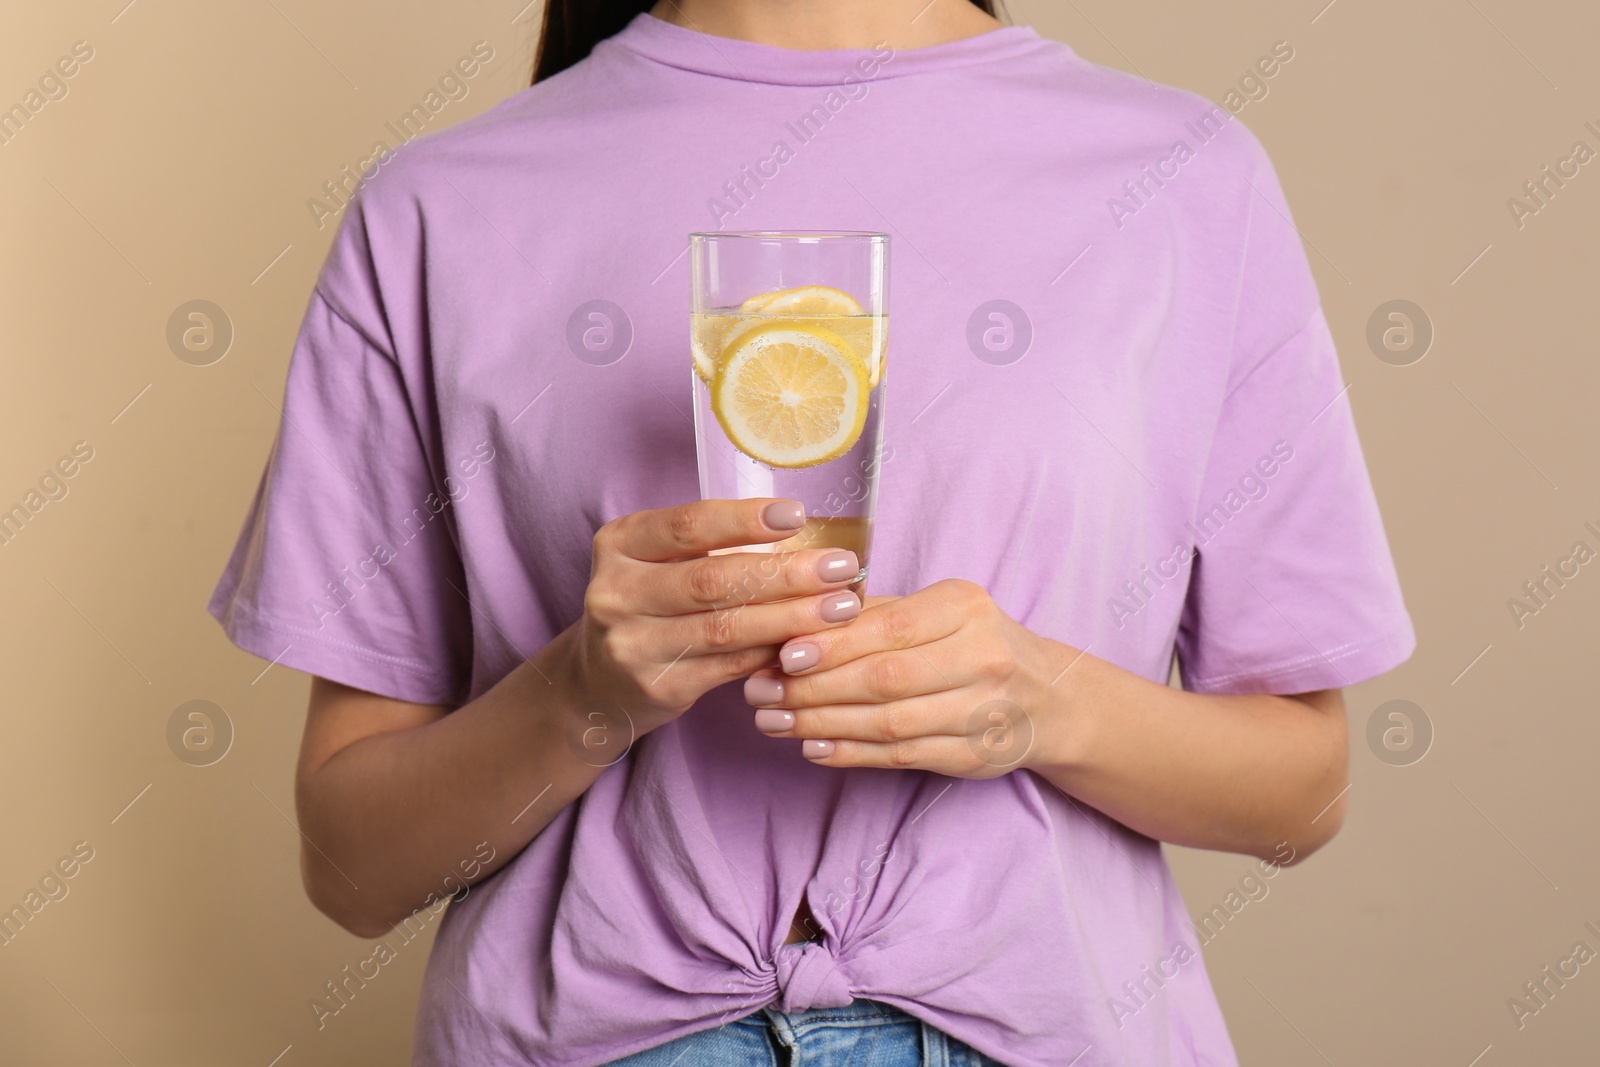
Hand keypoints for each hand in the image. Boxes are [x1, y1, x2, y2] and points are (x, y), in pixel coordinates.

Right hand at [568, 498, 863, 728]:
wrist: (598, 681)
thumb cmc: (650, 603)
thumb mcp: (658, 561)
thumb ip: (712, 546)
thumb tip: (806, 537)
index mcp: (620, 543)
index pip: (688, 526)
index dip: (745, 520)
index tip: (797, 515)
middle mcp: (618, 592)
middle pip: (713, 579)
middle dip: (786, 573)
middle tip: (841, 567)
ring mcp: (634, 644)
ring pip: (726, 627)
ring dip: (792, 617)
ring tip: (841, 607)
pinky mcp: (658, 686)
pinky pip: (730, 666)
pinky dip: (774, 651)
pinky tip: (812, 642)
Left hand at [740, 579, 1062, 775]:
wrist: (1048, 699)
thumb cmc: (974, 643)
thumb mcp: (939, 610)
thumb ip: (876, 613)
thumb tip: (794, 621)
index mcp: (967, 608)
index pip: (890, 626)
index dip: (833, 643)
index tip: (782, 653)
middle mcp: (982, 658)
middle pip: (884, 677)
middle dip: (813, 687)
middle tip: (760, 690)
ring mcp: (982, 712)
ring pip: (887, 722)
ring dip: (821, 724)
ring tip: (773, 720)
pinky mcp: (973, 756)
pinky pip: (901, 756)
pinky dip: (851, 753)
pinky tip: (813, 747)